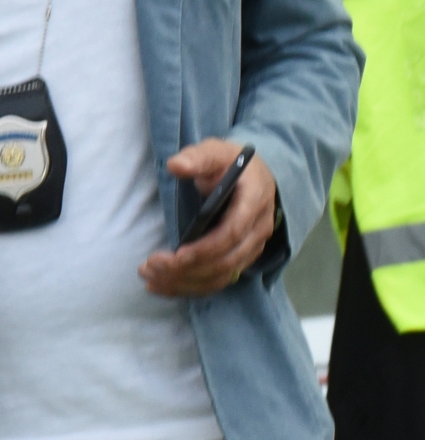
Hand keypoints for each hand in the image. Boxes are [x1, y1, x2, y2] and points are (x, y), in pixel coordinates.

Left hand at [140, 141, 276, 296]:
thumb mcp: (215, 152)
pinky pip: (220, 280)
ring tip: (150, 279)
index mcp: (255, 200)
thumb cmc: (229, 163)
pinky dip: (192, 288)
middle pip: (226, 260)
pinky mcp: (243, 257)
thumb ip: (197, 158)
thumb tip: (176, 165)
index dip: (204, 249)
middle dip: (186, 270)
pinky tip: (164, 286)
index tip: (173, 256)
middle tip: (149, 267)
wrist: (253, 175)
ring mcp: (253, 245)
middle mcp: (259, 228)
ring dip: (185, 282)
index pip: (233, 232)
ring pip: (223, 276)